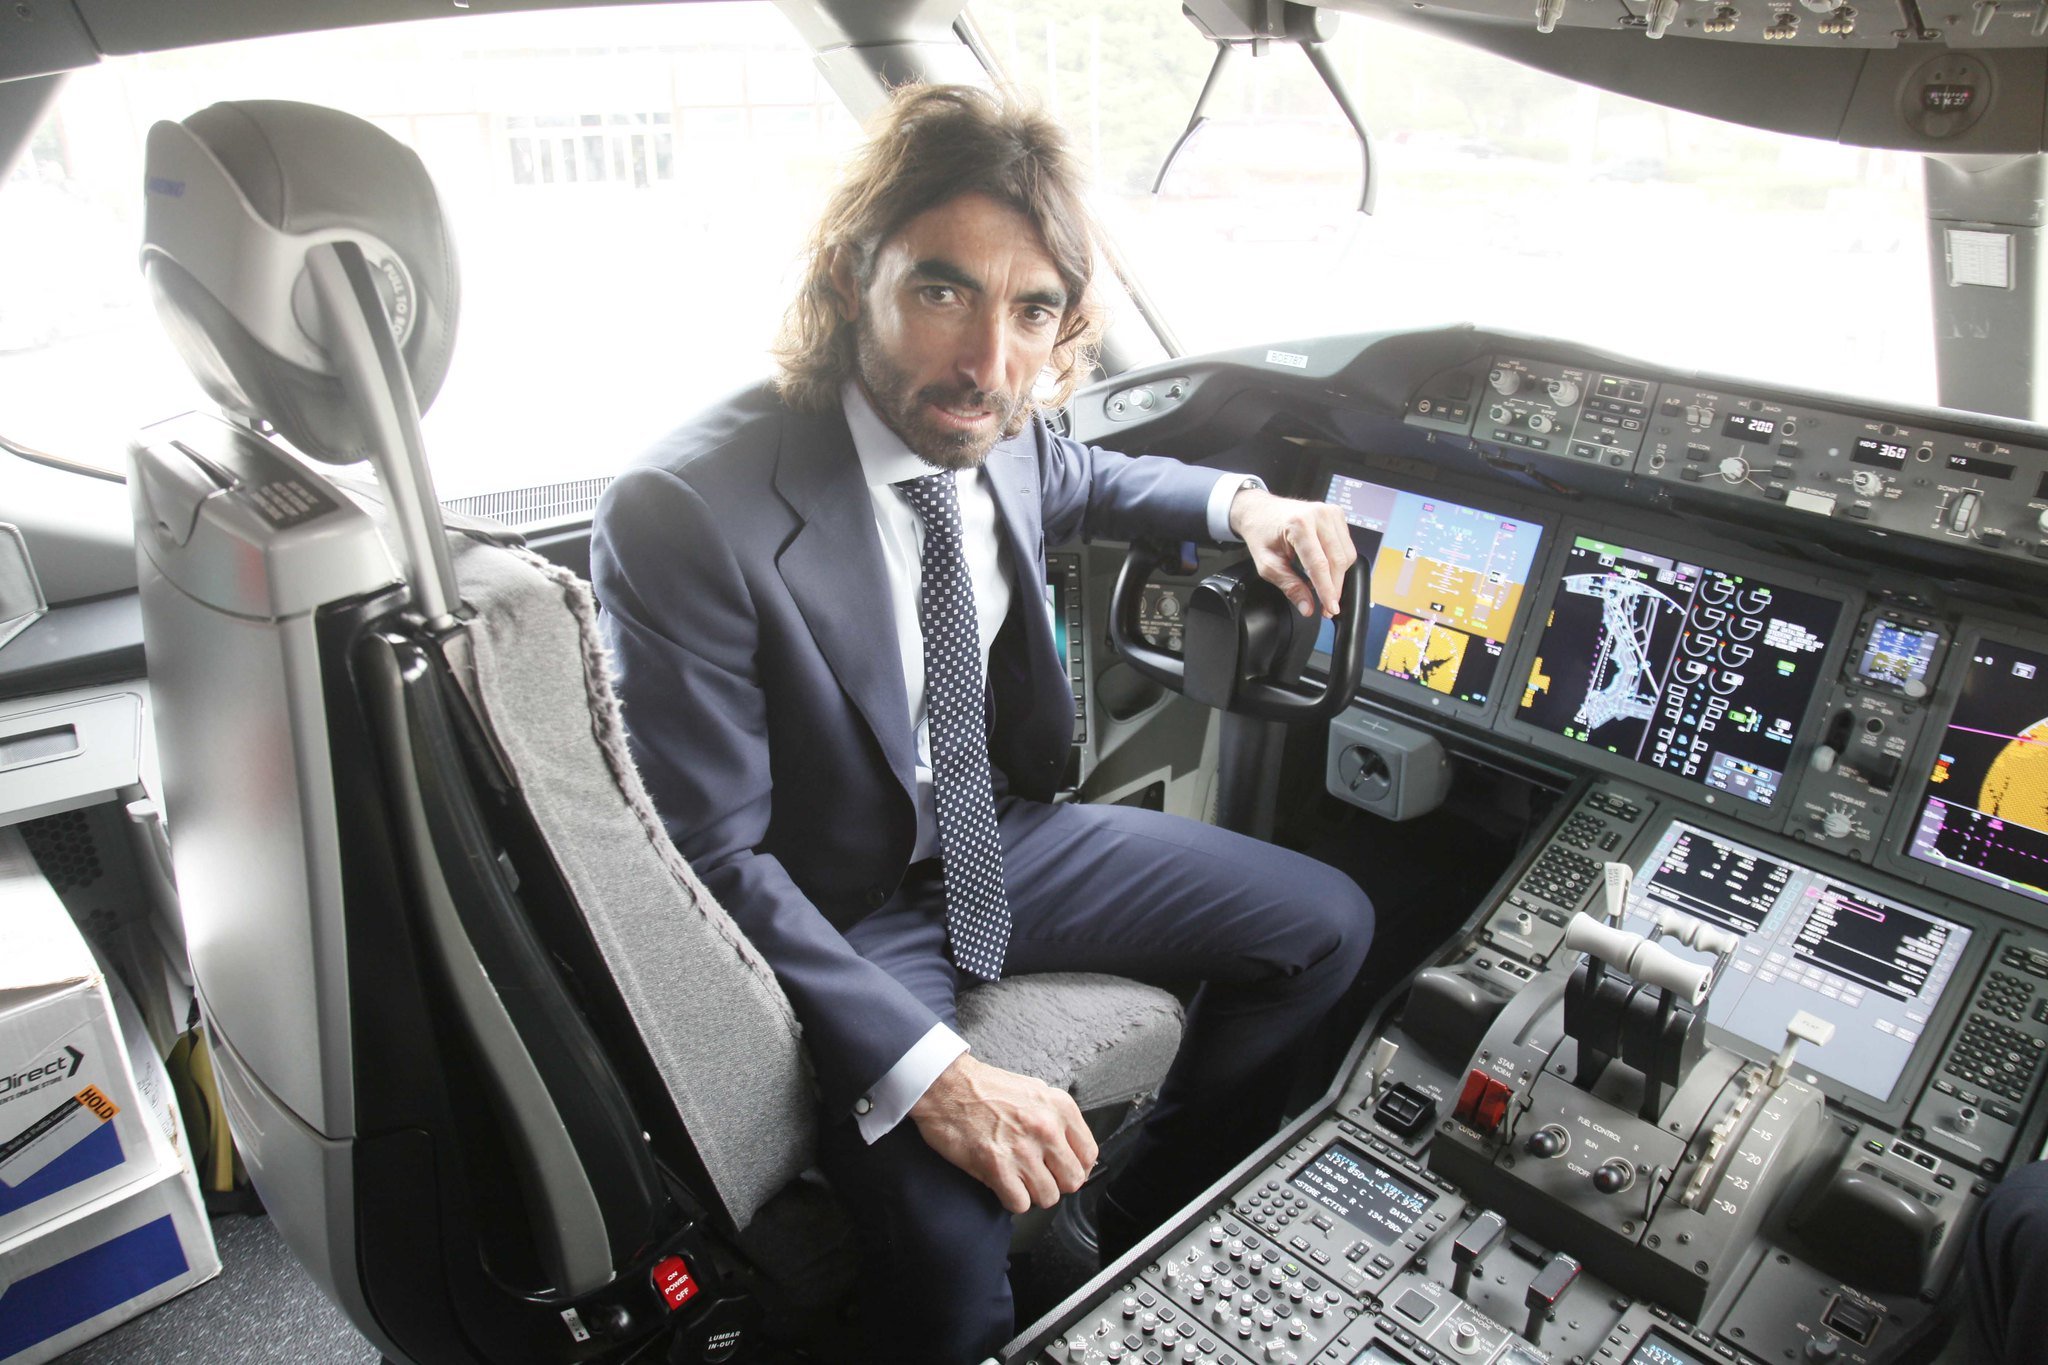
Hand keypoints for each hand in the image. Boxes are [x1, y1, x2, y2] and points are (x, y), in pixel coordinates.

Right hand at [908, 1053, 1098, 1213]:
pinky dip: (1012, 1200)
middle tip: (1040, 1177)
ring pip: (1048, 1197)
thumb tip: (1070, 1147)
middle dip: (1057, 1183)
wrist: (945, 1086)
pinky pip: (1020, 1204)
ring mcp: (1023, 1150)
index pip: (1089, 1154)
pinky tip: (1003, 1184)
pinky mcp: (997, 1167)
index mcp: (1059, 1108)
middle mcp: (1046, 1129)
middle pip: (1073, 1181)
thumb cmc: (984, 1087)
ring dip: (1033, 1194)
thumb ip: (1056, 1118)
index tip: (1064, 1170)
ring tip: (1018, 1179)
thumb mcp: (1033, 1090)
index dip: (1077, 1167)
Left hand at [1228, 487, 1357, 618]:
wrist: (1261, 510)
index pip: (1319, 564)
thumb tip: (1307, 607)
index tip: (1330, 609)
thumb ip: (1289, 586)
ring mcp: (1331, 512)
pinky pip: (1346, 546)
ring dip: (1338, 577)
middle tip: (1327, 607)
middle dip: (1335, 588)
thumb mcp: (1267, 565)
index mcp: (1299, 524)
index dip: (1327, 590)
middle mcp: (1319, 514)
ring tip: (1323, 588)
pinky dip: (1339, 563)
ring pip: (1346, 555)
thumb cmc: (1262, 533)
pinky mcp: (1337, 515)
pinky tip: (1325, 570)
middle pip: (1337, 560)